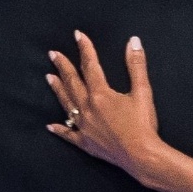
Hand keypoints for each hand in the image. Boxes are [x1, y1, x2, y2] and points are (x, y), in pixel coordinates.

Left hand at [46, 30, 161, 179]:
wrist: (141, 156)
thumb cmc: (143, 124)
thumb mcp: (142, 92)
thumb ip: (136, 65)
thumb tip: (133, 41)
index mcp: (100, 94)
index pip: (90, 66)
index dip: (84, 49)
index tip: (78, 35)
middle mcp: (87, 108)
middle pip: (72, 83)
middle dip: (62, 66)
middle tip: (52, 54)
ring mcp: (84, 127)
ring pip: (66, 104)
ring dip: (58, 90)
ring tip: (49, 78)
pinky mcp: (86, 143)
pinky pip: (68, 135)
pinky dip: (59, 129)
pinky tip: (50, 125)